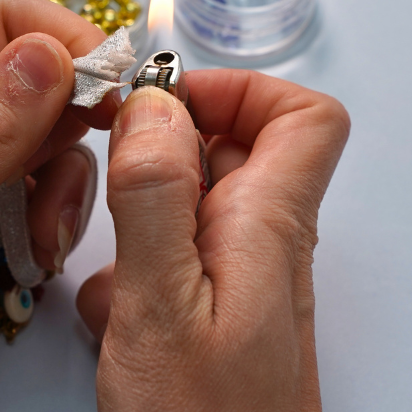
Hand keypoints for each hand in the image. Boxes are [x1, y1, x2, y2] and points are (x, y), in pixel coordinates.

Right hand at [76, 71, 349, 411]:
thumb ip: (156, 199)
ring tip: (106, 253)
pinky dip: (136, 270)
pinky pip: (176, 262)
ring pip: (194, 206)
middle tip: (111, 165)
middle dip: (165, 149)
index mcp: (268, 229)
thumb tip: (156, 105)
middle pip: (237, 149)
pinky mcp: (215, 321)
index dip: (242, 91)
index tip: (167, 102)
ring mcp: (242, 286)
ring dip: (140, 216)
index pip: (305, 117)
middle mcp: (266, 249)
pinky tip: (111, 311)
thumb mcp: (161, 305)